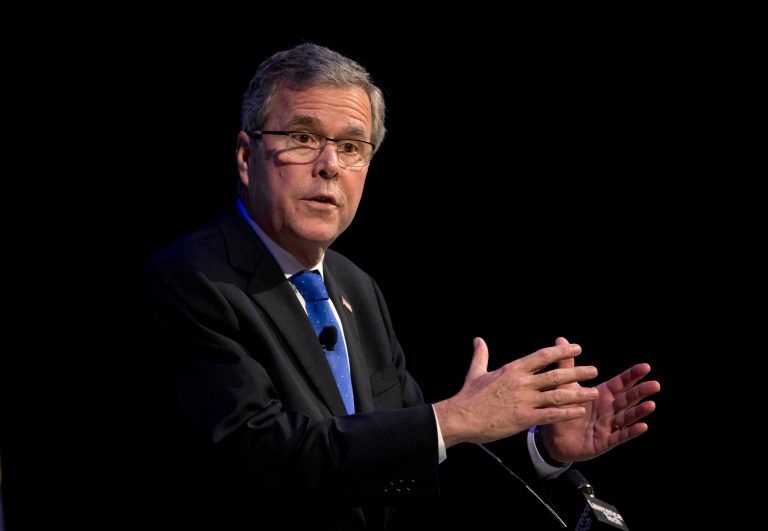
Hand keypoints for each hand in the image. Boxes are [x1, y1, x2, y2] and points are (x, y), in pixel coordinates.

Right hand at [434, 337, 599, 446]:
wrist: (461, 416)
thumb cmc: (468, 396)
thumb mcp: (476, 372)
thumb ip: (481, 355)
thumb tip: (478, 340)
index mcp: (513, 370)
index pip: (542, 356)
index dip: (561, 351)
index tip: (577, 349)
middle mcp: (522, 383)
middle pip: (556, 375)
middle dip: (578, 372)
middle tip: (594, 370)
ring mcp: (524, 400)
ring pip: (558, 395)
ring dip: (578, 393)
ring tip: (594, 392)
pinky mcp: (524, 418)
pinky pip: (551, 415)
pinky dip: (567, 413)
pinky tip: (579, 411)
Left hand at [539, 337, 660, 462]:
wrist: (553, 438)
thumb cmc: (563, 410)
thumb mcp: (565, 386)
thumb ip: (566, 365)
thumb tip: (561, 338)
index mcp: (601, 395)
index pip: (619, 383)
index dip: (632, 376)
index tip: (645, 367)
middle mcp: (608, 410)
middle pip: (627, 399)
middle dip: (640, 392)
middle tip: (656, 384)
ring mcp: (608, 426)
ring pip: (626, 417)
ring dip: (639, 411)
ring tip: (651, 404)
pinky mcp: (604, 442)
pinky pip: (619, 436)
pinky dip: (631, 432)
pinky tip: (642, 427)